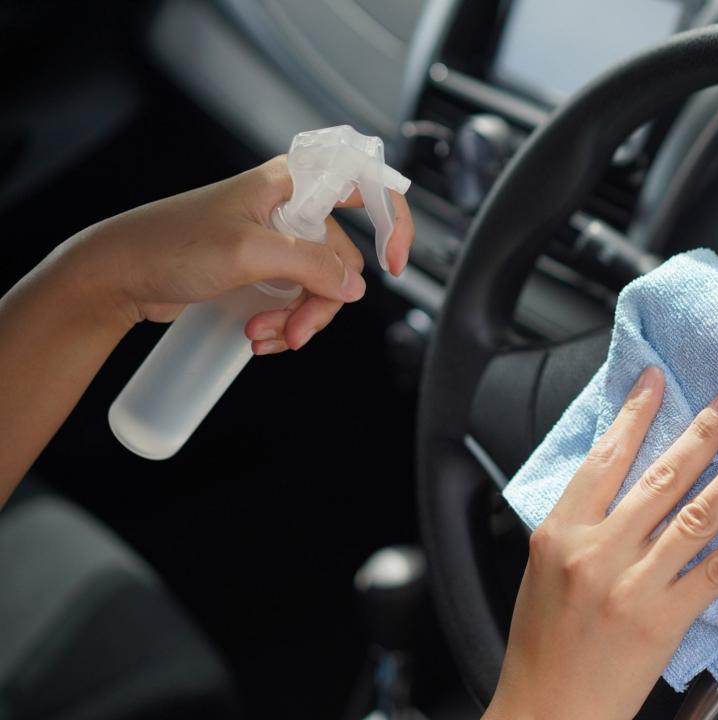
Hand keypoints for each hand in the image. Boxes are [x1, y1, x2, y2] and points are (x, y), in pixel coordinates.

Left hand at [58, 156, 414, 351]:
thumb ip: (311, 265)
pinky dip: (285, 323)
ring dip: (299, 319)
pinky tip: (259, 336)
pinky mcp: (260, 270)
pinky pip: (295, 299)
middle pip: (342, 258)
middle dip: (322, 303)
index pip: (363, 183)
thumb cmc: (171, 246)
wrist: (118, 275)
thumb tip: (355, 286)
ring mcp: (275, 240)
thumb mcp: (249, 253)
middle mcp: (288, 206)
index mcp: (290, 182)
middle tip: (293, 333)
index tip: (396, 263)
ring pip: (320, 286)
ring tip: (263, 336)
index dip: (392, 220)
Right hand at [450, 368, 717, 719]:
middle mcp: (597, 552)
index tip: (659, 382)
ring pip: (696, 513)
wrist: (542, 714)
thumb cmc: (540, 647)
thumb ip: (577, 526)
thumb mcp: (541, 570)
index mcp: (560, 533)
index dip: (637, 413)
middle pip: (662, 476)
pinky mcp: (663, 620)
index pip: (606, 457)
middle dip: (703, 431)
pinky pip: (717, 571)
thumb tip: (616, 483)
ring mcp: (633, 585)